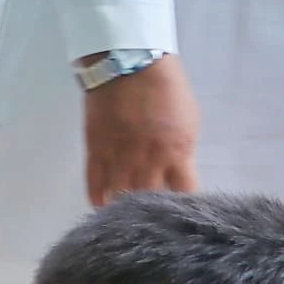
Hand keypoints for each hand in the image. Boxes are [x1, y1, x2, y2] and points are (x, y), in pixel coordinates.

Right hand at [81, 54, 200, 204]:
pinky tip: (103, 207)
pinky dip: (98, 198)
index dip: (184, 208)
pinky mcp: (95, 148)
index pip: (184, 195)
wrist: (129, 62)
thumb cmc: (167, 89)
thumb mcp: (189, 123)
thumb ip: (183, 153)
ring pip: (121, 196)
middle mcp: (147, 160)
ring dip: (124, 209)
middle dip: (153, 213)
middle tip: (154, 221)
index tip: (183, 214)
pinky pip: (95, 182)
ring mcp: (118, 156)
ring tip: (127, 218)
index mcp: (177, 153)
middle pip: (150, 200)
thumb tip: (177, 174)